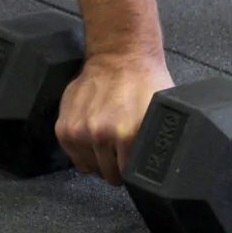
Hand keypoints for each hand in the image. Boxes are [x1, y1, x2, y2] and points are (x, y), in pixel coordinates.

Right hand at [54, 51, 173, 186]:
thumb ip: (160, 141)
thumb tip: (168, 165)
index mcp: (127, 135)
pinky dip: (82, 151)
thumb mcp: (162, 112)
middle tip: (122, 152)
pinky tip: (93, 136)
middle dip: (117, 168)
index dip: (135, 172)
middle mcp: (100, 135)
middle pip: (109, 175)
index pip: (130, 177)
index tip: (137, 164)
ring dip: (98, 160)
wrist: (120, 55)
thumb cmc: (144, 82)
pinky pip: (73, 156)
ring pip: (89, 168)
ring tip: (107, 142)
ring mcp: (79, 131)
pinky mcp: (63, 127)